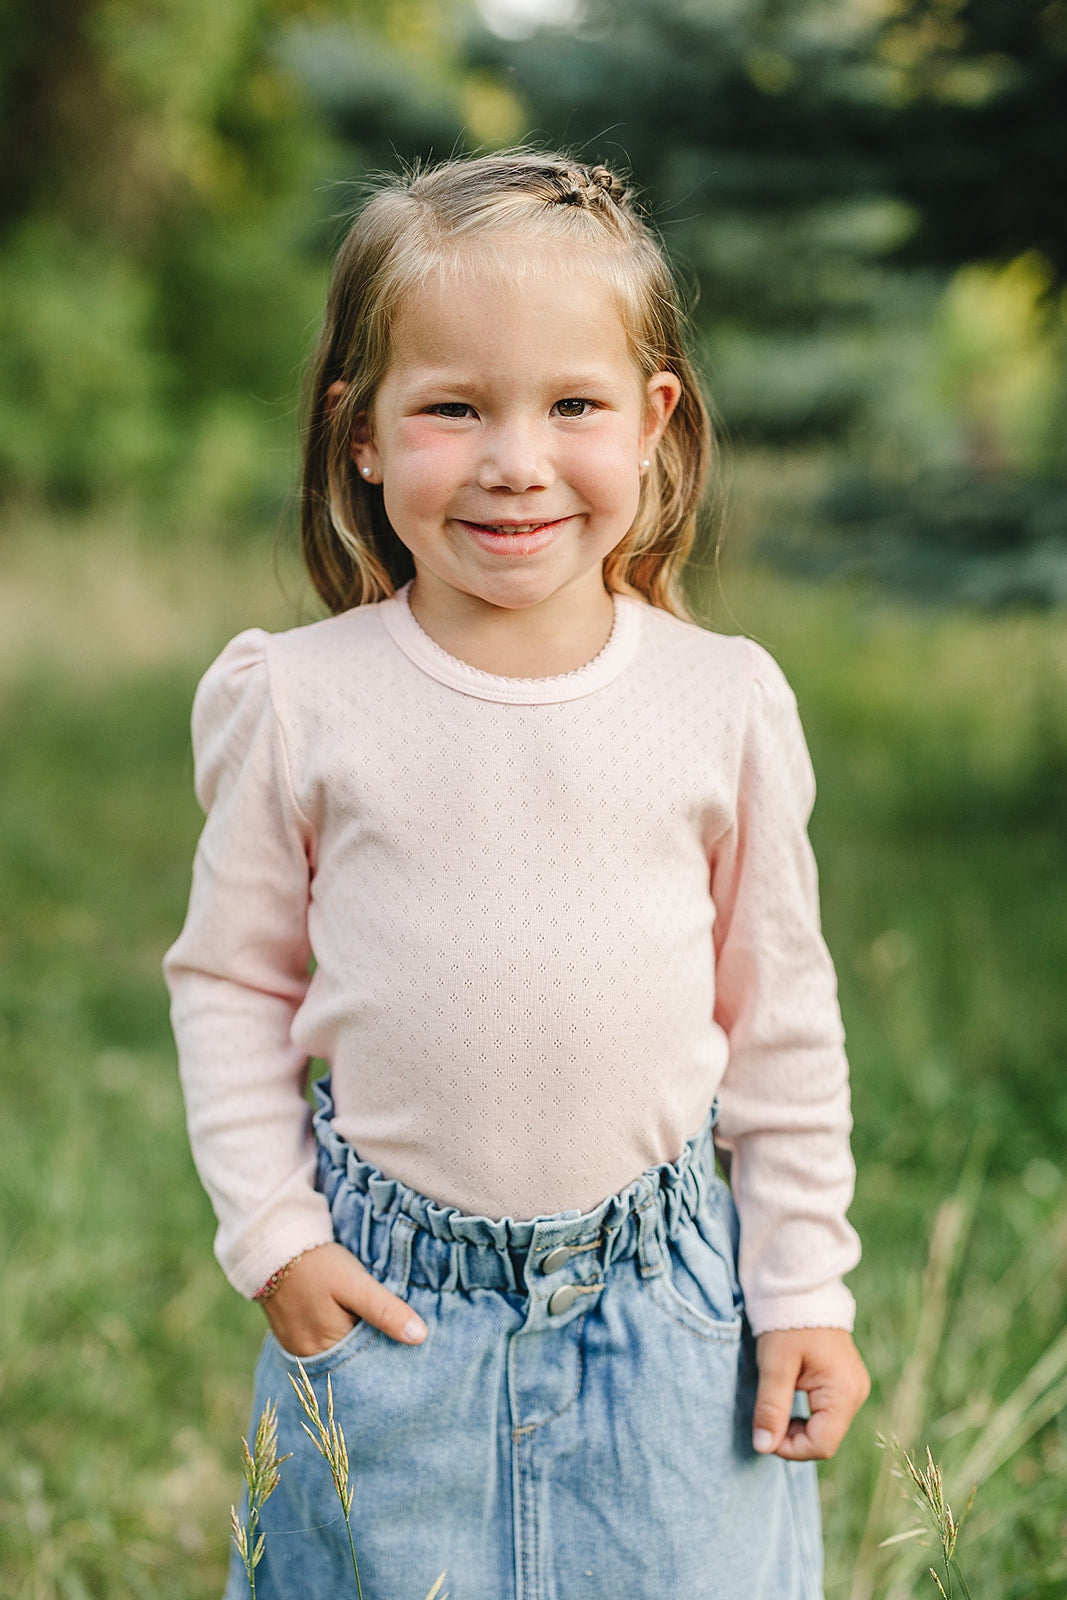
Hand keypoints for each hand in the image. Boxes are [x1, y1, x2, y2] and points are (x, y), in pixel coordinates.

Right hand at [260, 1242, 427, 1356]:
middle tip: (400, 1339)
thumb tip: (420, 1337)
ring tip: (377, 1330)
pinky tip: (351, 1323)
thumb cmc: (319, 1265)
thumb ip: (385, 1311)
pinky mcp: (292, 1336)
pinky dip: (339, 1338)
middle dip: (373, 1354)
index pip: (366, 1369)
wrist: (274, 1246)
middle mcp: (308, 1358)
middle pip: (350, 1365)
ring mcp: (297, 1349)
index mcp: (325, 1351)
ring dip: (355, 1345)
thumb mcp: (356, 1284)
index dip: (388, 1359)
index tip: (411, 1351)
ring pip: (337, 1355)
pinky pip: (322, 1346)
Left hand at [752, 1327, 869, 1460]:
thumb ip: (771, 1408)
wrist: (801, 1288)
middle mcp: (856, 1393)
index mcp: (843, 1392)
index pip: (821, 1445)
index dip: (790, 1448)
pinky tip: (789, 1397)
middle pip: (824, 1438)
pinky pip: (827, 1412)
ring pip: (825, 1427)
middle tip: (766, 1417)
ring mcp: (853, 1387)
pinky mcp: (845, 1381)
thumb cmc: (787, 1324)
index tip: (764, 1433)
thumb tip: (763, 1447)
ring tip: (777, 1403)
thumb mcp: (774, 1365)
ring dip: (798, 1425)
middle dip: (793, 1437)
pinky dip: (806, 1413)